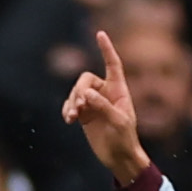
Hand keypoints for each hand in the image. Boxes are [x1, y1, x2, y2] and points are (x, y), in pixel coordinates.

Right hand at [62, 30, 151, 182]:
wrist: (118, 156)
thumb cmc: (125, 138)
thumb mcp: (118, 121)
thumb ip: (103, 106)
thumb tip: (86, 94)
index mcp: (119, 90)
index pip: (112, 65)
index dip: (106, 49)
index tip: (99, 34)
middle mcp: (105, 93)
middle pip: (86, 80)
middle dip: (79, 90)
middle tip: (79, 106)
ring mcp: (93, 103)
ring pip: (76, 92)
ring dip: (71, 102)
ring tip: (71, 117)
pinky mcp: (84, 115)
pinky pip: (70, 105)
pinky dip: (67, 110)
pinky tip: (68, 120)